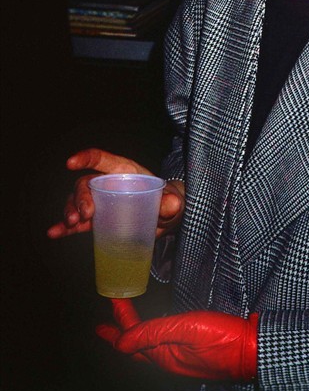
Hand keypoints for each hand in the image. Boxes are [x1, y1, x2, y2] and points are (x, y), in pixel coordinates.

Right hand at [46, 148, 184, 238]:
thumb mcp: (173, 201)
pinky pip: (78, 223)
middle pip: (86, 183)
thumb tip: (171, 203)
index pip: (102, 160)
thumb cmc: (168, 202)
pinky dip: (65, 227)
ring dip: (70, 210)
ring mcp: (101, 202)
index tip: (71, 162)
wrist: (165, 220)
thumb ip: (171, 202)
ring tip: (71, 224)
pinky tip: (54, 232)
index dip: (86, 158)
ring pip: (78, 201)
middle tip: (85, 215)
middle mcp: (109, 184)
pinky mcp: (98, 220)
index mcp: (125, 172)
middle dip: (80, 197)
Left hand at [97, 299, 257, 380]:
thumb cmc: (221, 338)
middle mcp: (168, 361)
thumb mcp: (185, 329)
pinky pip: (162, 348)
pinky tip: (156, 331)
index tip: (105, 307)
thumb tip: (121, 342)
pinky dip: (151, 337)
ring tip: (126, 325)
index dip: (115, 323)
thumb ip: (152, 333)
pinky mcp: (193, 355)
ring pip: (148, 348)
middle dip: (119, 334)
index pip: (129, 340)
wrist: (252, 351)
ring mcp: (181, 360)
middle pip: (136, 347)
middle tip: (105, 326)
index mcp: (162, 356)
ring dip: (134, 335)